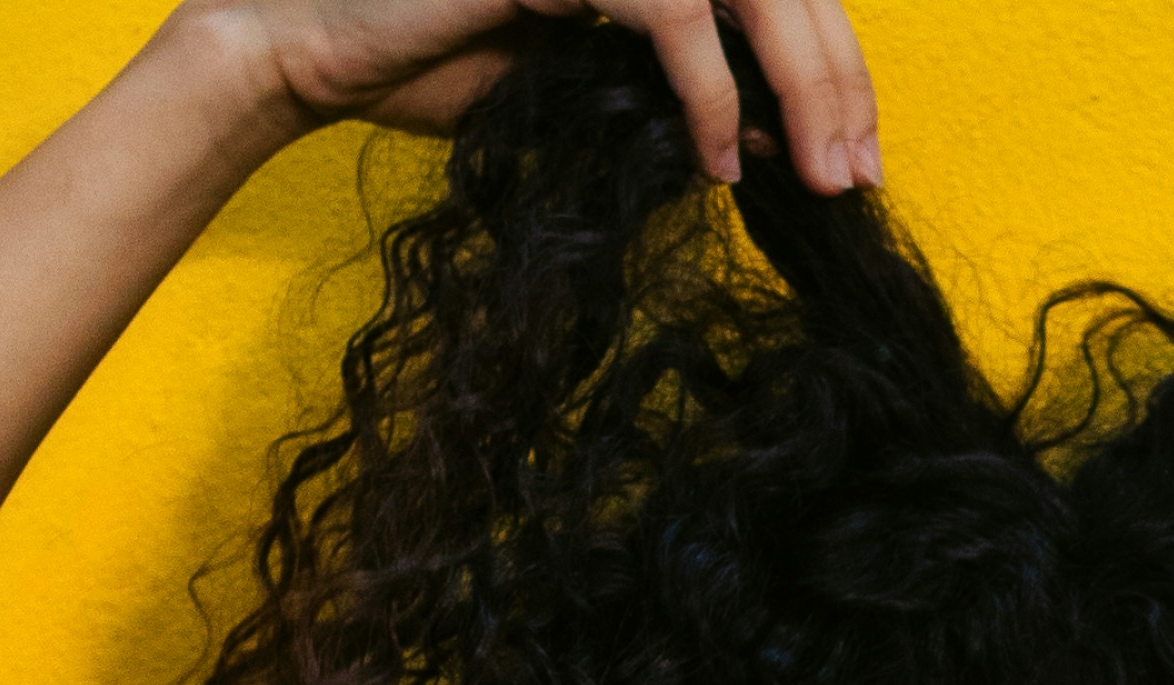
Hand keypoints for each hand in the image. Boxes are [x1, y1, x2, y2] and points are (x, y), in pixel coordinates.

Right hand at [214, 0, 879, 189]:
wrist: (317, 49)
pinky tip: (717, 164)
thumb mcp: (588, 99)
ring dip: (800, 82)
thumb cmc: (433, 67)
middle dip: (837, 80)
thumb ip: (680, 101)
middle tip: (853, 179)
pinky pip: (670, 9)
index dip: (832, 69)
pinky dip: (709, 89)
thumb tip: (774, 137)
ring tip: (814, 177)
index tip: (855, 163)